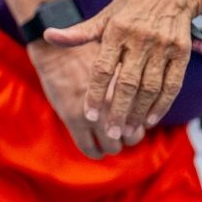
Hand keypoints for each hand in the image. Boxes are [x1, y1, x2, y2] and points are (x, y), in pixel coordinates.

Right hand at [26, 40, 135, 158]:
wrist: (57, 49)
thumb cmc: (87, 55)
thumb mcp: (116, 68)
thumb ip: (129, 89)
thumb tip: (139, 106)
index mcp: (127, 92)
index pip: (143, 120)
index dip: (137, 123)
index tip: (130, 121)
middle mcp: (115, 105)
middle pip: (133, 137)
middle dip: (126, 137)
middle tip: (117, 131)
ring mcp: (94, 114)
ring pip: (113, 146)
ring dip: (110, 145)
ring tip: (104, 139)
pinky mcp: (74, 120)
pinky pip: (90, 148)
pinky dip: (94, 152)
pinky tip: (94, 148)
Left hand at [44, 0, 201, 139]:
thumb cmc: (132, 4)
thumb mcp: (105, 14)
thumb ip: (79, 32)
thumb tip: (48, 35)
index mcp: (118, 29)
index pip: (103, 68)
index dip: (95, 93)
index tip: (89, 115)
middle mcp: (141, 39)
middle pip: (128, 83)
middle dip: (119, 111)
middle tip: (111, 133)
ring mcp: (164, 46)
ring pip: (151, 88)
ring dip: (139, 113)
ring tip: (128, 131)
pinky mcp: (183, 53)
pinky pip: (172, 84)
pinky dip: (162, 104)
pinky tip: (150, 119)